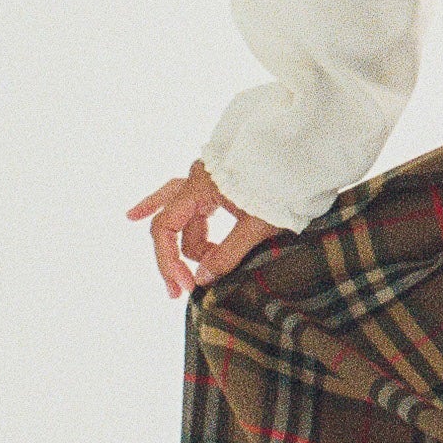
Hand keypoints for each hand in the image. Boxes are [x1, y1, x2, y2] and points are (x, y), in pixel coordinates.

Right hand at [127, 160, 287, 299]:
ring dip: (186, 245)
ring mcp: (207, 179)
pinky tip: (137, 214)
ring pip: (181, 215)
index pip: (166, 229)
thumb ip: (228, 253)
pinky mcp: (219, 183)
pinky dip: (179, 218)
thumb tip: (202, 278)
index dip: (170, 262)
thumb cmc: (284, 183)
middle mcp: (197, 178)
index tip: (187, 286)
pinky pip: (191, 204)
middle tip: (180, 289)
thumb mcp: (258, 225)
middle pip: (171, 224)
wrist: (305, 153)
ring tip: (178, 271)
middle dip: (173, 259)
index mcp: (199, 185)